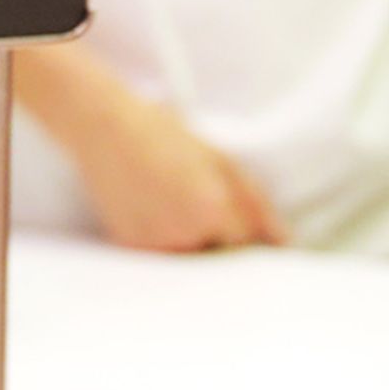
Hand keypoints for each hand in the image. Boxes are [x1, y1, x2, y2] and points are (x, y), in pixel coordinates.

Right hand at [72, 97, 289, 252]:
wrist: (105, 129)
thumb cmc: (165, 136)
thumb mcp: (220, 160)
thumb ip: (256, 204)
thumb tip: (283, 242)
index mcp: (212, 211)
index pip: (248, 247)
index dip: (247, 234)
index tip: (240, 224)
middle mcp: (184, 235)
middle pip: (220, 258)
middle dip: (221, 243)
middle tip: (199, 206)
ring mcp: (154, 245)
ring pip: (190, 260)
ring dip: (193, 245)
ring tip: (175, 205)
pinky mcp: (130, 247)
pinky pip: (162, 257)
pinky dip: (166, 242)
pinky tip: (155, 209)